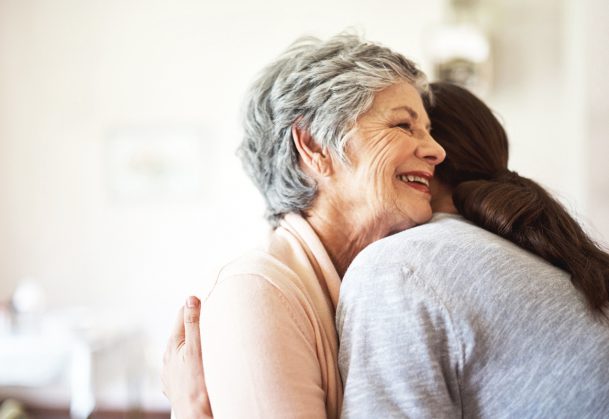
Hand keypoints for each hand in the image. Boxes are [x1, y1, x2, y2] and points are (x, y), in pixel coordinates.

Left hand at [162, 296, 211, 418]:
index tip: (210, 307)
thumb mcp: (197, 349)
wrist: (195, 415)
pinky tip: (200, 368)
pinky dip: (191, 363)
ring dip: (193, 346)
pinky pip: (183, 367)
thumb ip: (193, 323)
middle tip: (213, 325)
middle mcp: (167, 357)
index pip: (182, 313)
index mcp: (172, 344)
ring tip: (208, 347)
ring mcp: (170, 372)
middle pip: (183, 332)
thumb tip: (190, 298)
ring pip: (183, 350)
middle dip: (196, 327)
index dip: (197, 308)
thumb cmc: (197, 384)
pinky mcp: (174, 385)